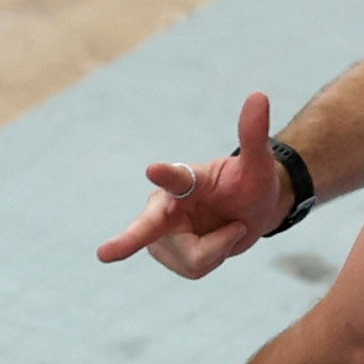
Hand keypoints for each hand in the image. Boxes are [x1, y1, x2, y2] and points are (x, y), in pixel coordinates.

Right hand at [96, 89, 290, 279]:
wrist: (251, 209)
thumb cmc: (251, 183)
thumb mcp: (259, 164)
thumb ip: (253, 135)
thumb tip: (259, 94)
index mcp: (187, 180)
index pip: (175, 177)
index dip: (165, 174)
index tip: (154, 170)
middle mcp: (166, 203)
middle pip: (150, 227)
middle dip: (126, 241)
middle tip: (103, 255)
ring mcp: (162, 230)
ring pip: (190, 258)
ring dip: (218, 250)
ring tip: (229, 230)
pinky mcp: (166, 251)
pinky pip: (193, 269)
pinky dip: (214, 259)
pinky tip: (217, 244)